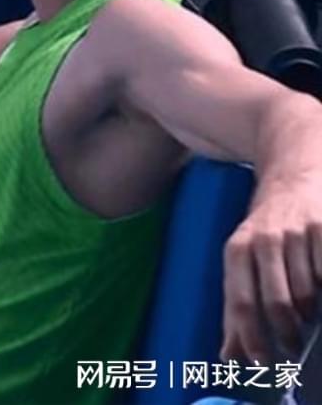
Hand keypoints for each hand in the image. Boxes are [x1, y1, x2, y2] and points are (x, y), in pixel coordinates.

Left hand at [220, 169, 321, 363]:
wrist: (293, 177)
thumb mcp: (242, 260)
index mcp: (237, 249)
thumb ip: (236, 308)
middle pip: (276, 303)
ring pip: (307, 293)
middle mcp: (264, 239)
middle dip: (286, 334)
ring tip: (309, 320)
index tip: (262, 363)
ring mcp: (297, 233)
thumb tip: (228, 356)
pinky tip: (320, 294)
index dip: (252, 338)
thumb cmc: (266, 230)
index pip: (242, 303)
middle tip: (291, 350)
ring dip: (310, 316)